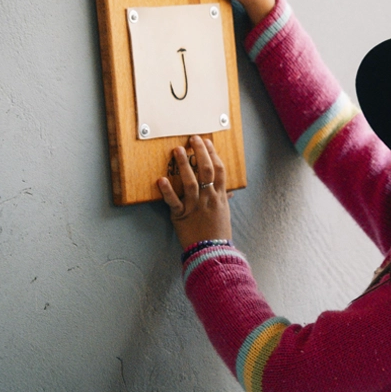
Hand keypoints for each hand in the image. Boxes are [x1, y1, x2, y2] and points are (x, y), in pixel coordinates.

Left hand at [158, 136, 232, 250]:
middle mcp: (209, 198)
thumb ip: (224, 200)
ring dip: (184, 164)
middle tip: (193, 139)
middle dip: (200, 152)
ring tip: (177, 150)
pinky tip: (161, 179)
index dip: (213, 154)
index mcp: (220, 196)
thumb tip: (229, 192)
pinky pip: (174, 201)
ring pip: (190, 181)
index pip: (219, 170)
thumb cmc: (218, 234)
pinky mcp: (182, 216)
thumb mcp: (224, 214)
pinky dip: (167, 190)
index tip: (207, 142)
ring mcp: (196, 206)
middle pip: (207, 170)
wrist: (212, 252)